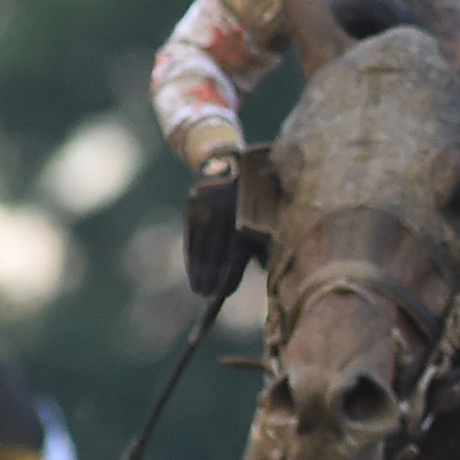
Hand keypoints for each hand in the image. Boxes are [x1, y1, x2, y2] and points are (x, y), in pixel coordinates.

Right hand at [182, 152, 257, 298]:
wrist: (235, 160)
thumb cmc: (261, 197)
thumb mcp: (269, 216)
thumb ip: (266, 244)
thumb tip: (268, 274)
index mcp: (248, 219)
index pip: (234, 257)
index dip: (226, 280)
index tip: (218, 297)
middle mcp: (225, 214)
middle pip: (214, 255)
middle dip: (210, 279)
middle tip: (207, 298)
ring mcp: (206, 208)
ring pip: (200, 247)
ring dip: (199, 271)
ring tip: (199, 290)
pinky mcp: (193, 203)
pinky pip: (191, 236)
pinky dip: (192, 255)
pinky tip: (193, 271)